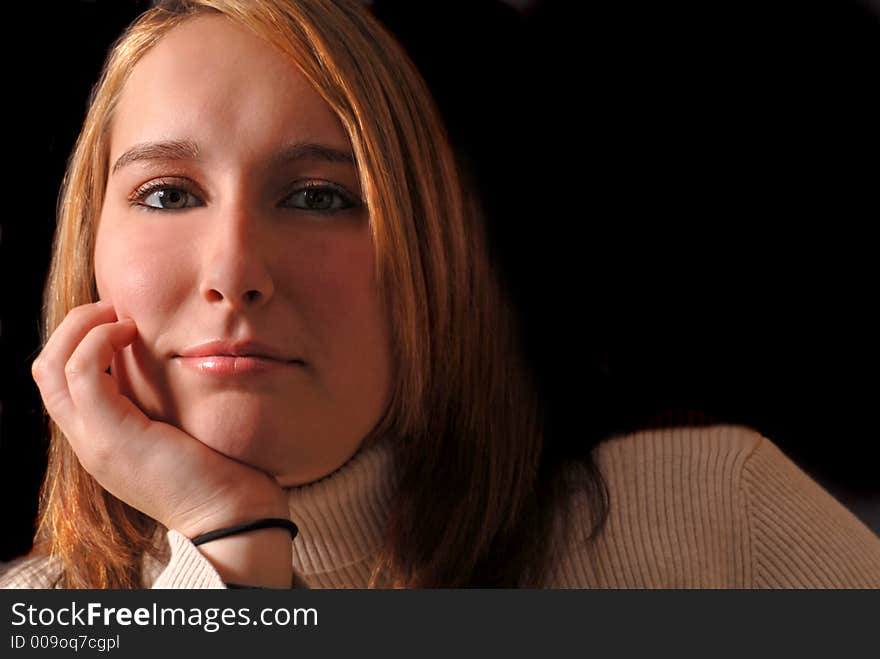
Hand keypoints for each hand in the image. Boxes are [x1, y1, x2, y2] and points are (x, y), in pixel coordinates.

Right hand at [31, 299, 290, 538]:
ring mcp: (94, 443)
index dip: (80, 342)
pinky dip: (100, 342)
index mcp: (101, 441)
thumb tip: (168, 362)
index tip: (120, 320)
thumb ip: (162, 404)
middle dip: (72, 327)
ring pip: (52, 368)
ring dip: (82, 328)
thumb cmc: (221, 472)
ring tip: (120, 315)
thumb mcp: (181, 431)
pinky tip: (132, 332)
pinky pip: (84, 373)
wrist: (234, 518)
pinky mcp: (113, 437)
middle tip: (113, 307)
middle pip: (45, 371)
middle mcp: (88, 443)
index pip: (61, 383)